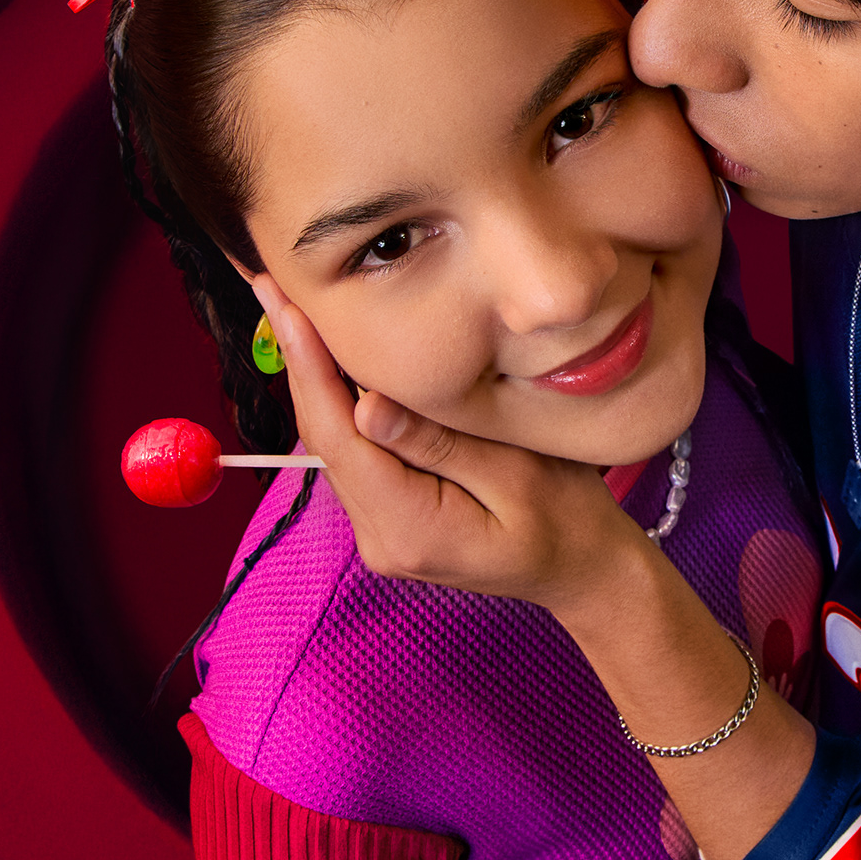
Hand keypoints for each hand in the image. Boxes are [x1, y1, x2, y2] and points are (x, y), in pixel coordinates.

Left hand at [250, 279, 644, 614]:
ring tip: (297, 312)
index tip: (287, 306)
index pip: (340, 439)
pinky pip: (357, 457)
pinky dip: (343, 407)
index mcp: (410, 528)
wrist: (585, 571)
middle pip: (325, 441)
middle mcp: (381, 538)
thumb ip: (438, 442)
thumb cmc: (568, 518)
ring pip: (335, 447)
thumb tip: (364, 404)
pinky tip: (336, 363)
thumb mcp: (516, 471)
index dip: (308, 368)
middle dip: (300, 362)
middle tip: (275, 288)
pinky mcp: (391, 521)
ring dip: (317, 380)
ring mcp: (382, 534)